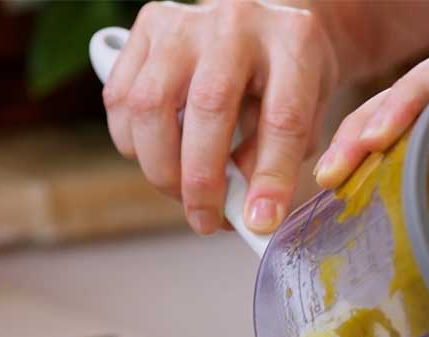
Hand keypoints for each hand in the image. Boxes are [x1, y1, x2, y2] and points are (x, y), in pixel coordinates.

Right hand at [102, 0, 339, 235]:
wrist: (265, 24)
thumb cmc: (289, 79)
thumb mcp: (307, 117)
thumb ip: (279, 159)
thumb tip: (242, 208)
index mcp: (294, 43)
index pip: (283, 119)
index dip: (270, 178)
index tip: (259, 222)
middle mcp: (238, 23)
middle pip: (208, 108)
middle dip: (202, 180)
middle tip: (205, 221)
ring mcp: (186, 21)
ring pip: (150, 104)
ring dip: (160, 167)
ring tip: (182, 194)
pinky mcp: (148, 26)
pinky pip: (121, 97)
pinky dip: (133, 143)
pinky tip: (160, 158)